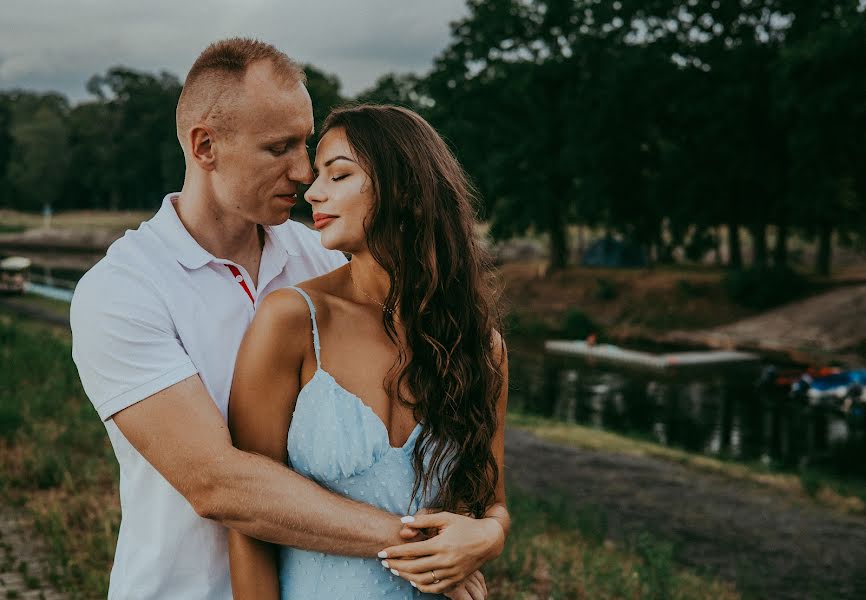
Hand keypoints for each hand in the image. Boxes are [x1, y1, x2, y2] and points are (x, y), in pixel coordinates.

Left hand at [379, 512, 503, 594]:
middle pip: (413, 567)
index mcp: (441, 544)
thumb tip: (403, 522)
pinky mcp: (456, 580)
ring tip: (396, 570)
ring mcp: (451, 573)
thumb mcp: (445, 517)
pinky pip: (435, 588)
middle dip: (396, 565)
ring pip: (422, 580)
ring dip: (406, 576)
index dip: (394, 552)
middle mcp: (445, 561)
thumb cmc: (465, 525)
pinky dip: (421, 586)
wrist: (488, 540)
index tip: (381, 553)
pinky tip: (413, 580)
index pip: (411, 551)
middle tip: (384, 563)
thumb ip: (423, 520)